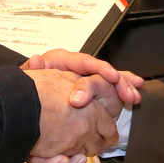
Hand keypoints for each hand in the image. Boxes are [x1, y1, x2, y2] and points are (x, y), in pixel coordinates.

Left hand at [22, 48, 141, 105]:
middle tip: (128, 94)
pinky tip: (135, 95)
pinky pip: (112, 87)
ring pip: (109, 78)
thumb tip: (37, 59)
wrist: (27, 104)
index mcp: (60, 60)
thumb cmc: (28, 90)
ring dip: (124, 86)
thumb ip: (30, 71)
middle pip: (100, 70)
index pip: (83, 60)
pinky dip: (124, 89)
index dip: (100, 67)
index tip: (113, 76)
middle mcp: (75, 66)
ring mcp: (85, 77)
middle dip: (118, 81)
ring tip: (134, 97)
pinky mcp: (92, 90)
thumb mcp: (27, 81)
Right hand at [26, 68, 118, 162]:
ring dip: (77, 155)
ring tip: (67, 148)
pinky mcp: (54, 156)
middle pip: (100, 145)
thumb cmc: (36, 87)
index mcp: (94, 111)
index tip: (99, 130)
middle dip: (93, 143)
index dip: (105, 130)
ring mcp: (71, 144)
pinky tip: (60, 159)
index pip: (110, 129)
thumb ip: (77, 83)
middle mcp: (86, 130)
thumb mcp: (62, 77)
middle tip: (82, 138)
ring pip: (82, 158)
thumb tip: (82, 84)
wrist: (14, 102)